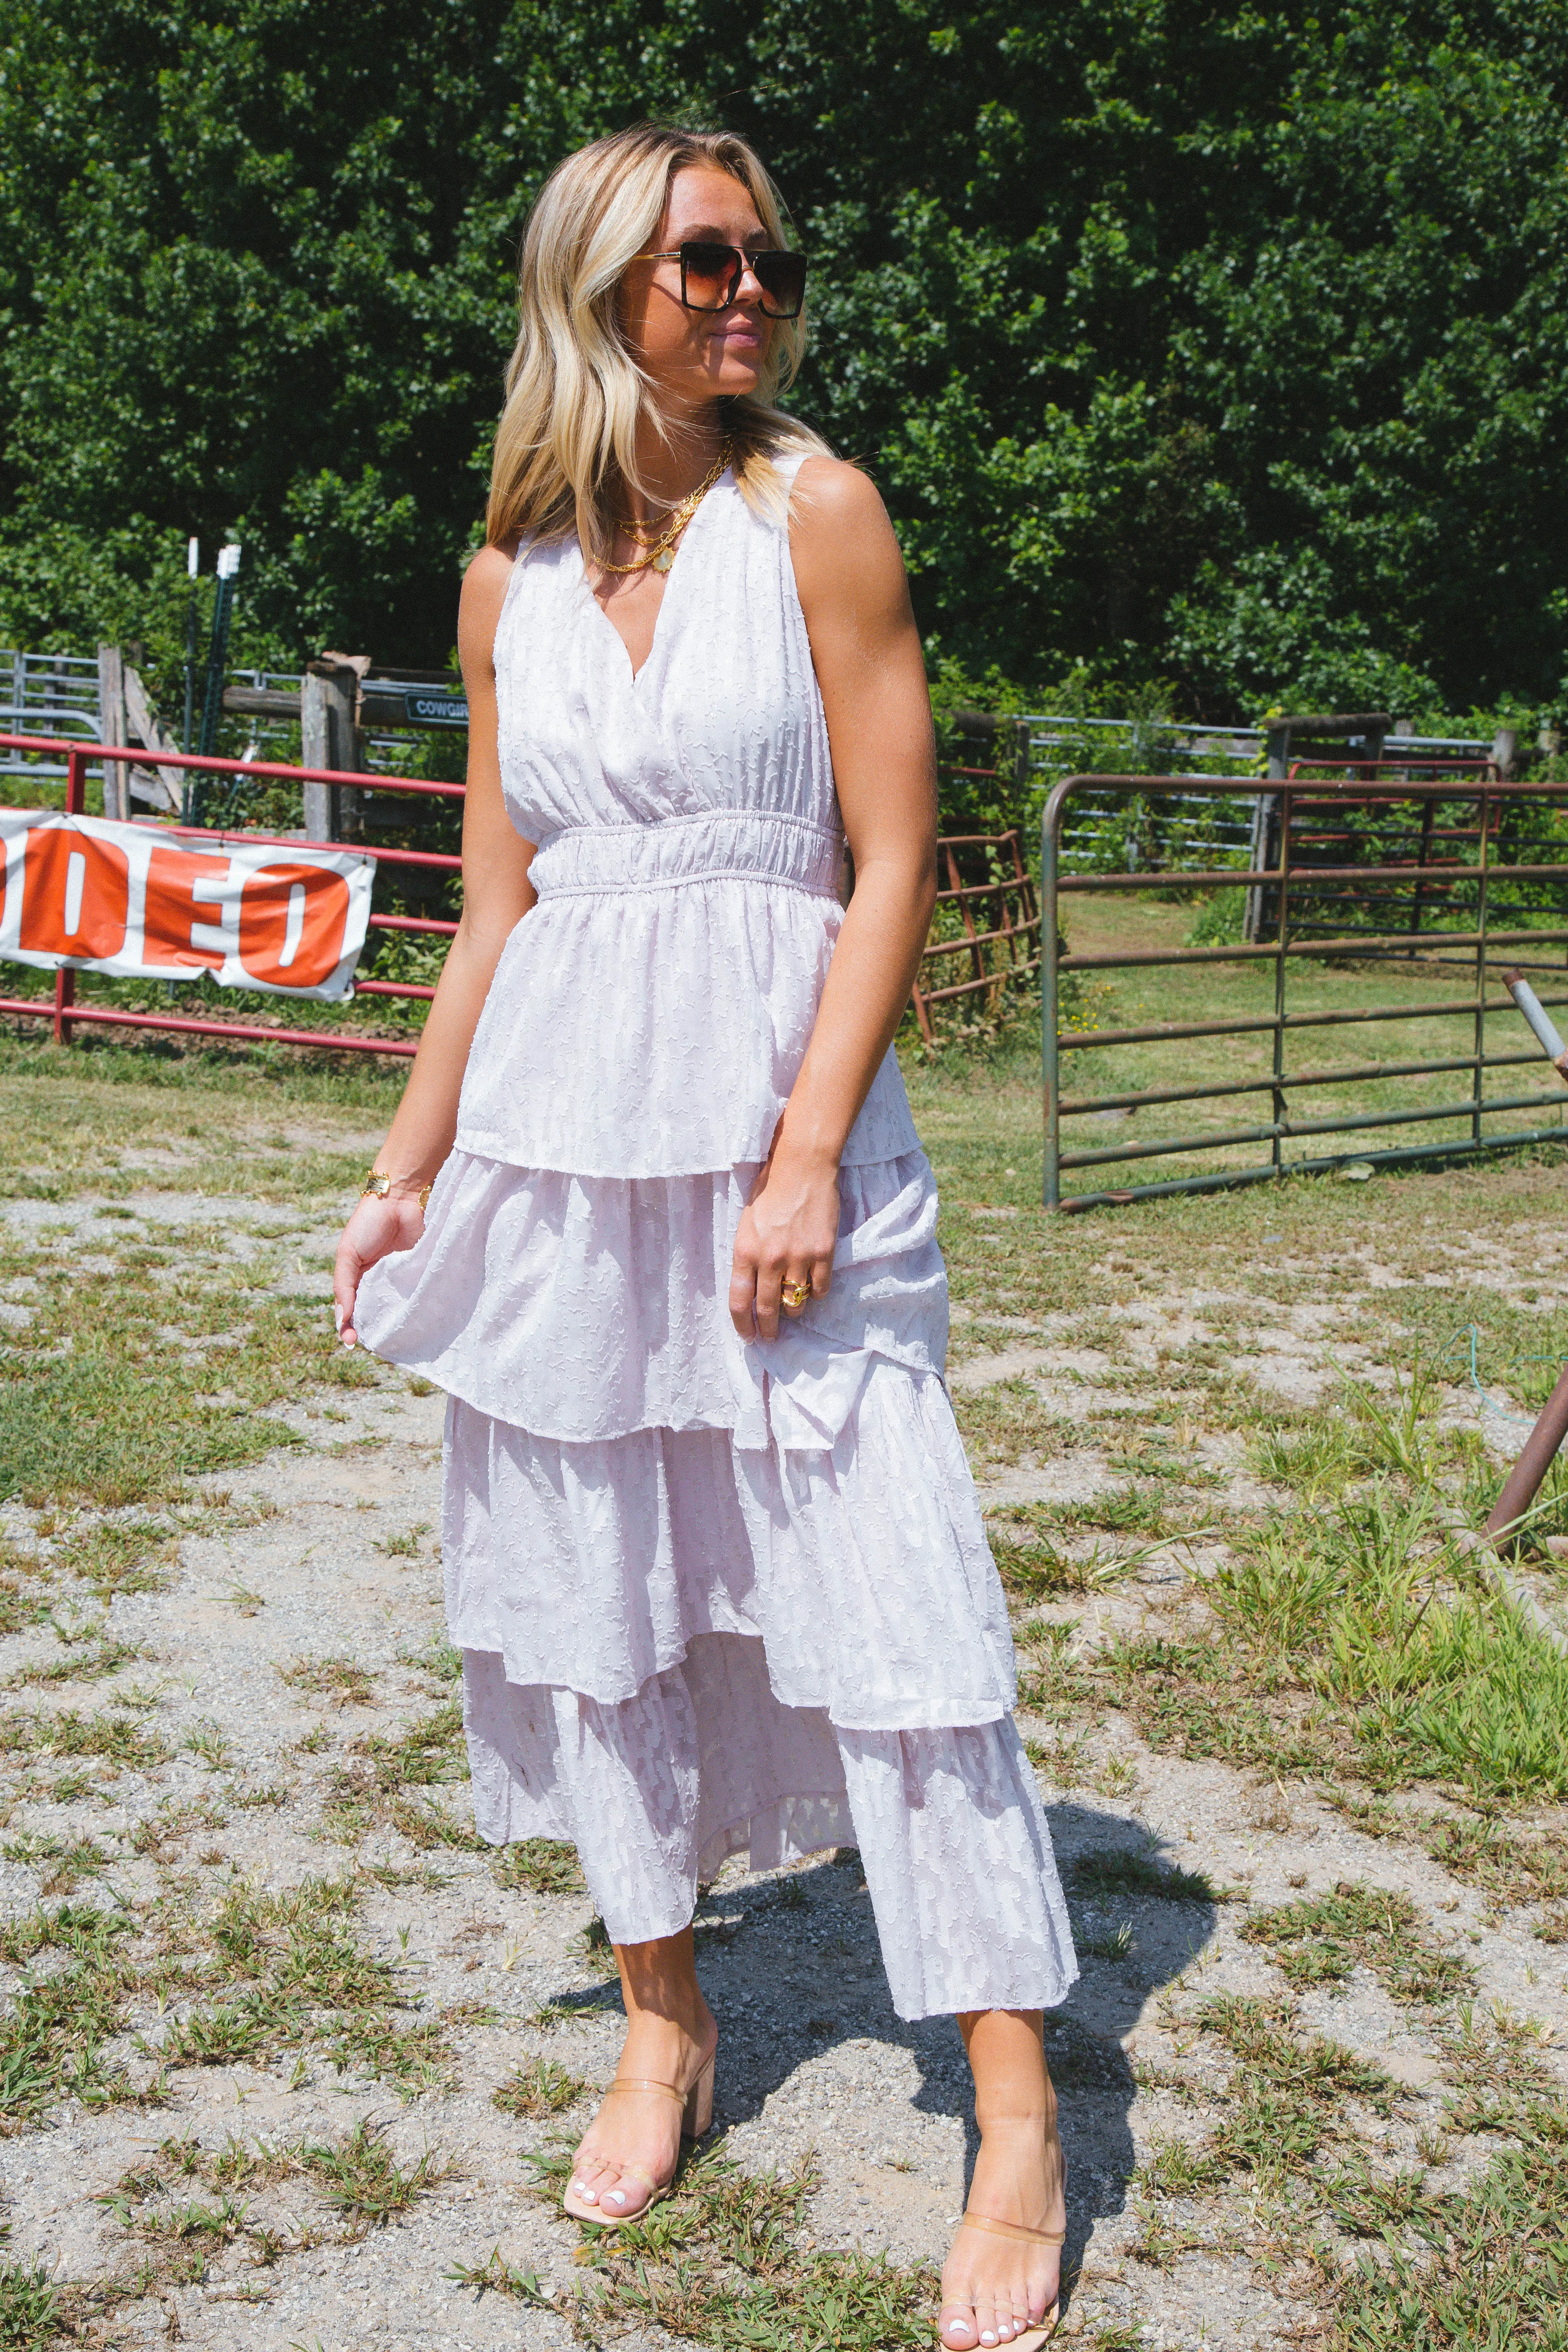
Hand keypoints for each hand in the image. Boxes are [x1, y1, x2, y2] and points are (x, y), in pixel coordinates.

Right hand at [333, 1191, 425, 1348]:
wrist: (401, 1198)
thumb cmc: (368, 1223)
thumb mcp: (348, 1254)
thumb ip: (344, 1286)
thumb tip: (342, 1318)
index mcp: (357, 1277)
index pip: (351, 1308)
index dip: (348, 1326)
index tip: (350, 1341)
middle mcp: (379, 1282)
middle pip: (374, 1313)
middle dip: (373, 1329)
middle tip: (373, 1345)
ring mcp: (400, 1279)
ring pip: (396, 1308)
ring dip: (393, 1323)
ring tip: (393, 1339)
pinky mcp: (420, 1273)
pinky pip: (416, 1296)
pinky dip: (413, 1308)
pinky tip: (412, 1321)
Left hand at [729, 1145, 840, 1340]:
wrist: (802, 1168)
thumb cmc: (769, 1191)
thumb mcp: (746, 1225)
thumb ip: (748, 1257)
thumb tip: (752, 1289)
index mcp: (745, 1251)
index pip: (739, 1301)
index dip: (743, 1325)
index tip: (748, 1335)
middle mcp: (770, 1259)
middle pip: (768, 1310)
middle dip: (768, 1330)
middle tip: (770, 1337)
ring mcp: (798, 1258)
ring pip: (796, 1304)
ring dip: (793, 1310)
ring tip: (793, 1307)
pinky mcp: (823, 1254)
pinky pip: (820, 1289)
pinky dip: (816, 1293)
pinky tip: (813, 1287)